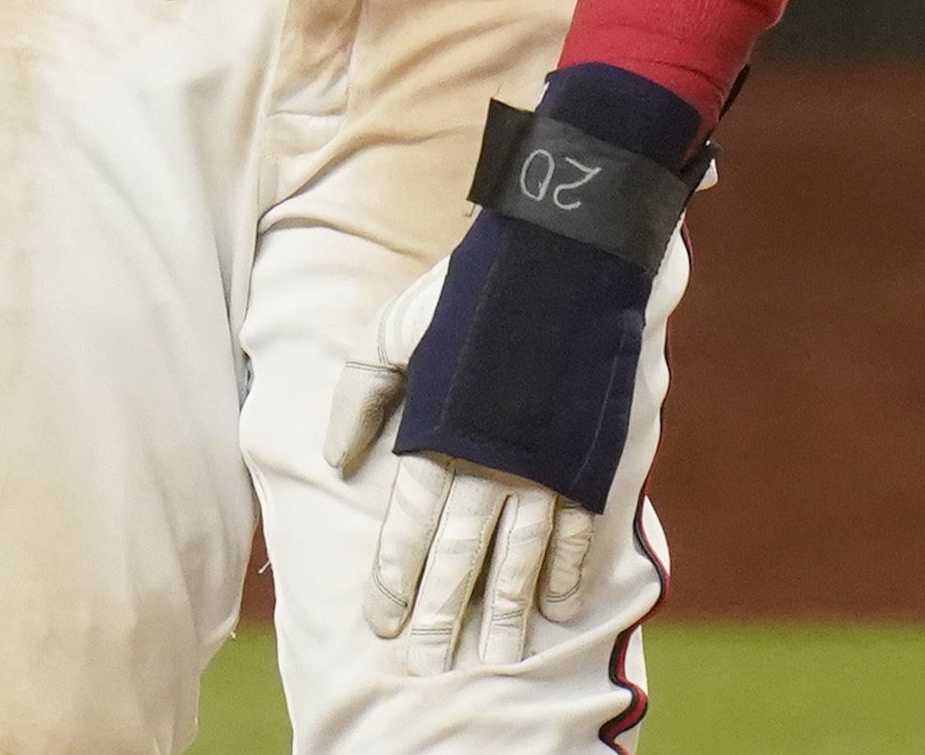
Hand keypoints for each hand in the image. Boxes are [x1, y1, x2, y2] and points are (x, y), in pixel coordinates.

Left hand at [325, 263, 597, 671]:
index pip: (407, 531)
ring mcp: (544, 467)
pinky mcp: (588, 460)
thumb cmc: (467, 292)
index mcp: (437, 437)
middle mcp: (490, 465)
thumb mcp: (393, 331)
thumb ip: (361, 398)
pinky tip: (558, 605)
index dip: (394, 582)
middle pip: (459, 558)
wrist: (563, 259)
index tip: (384, 626)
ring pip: (519, 557)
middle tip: (431, 665)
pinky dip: (568, 570)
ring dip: (506, 611)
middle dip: (442, 616)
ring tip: (497, 656)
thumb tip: (336, 462)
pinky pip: (579, 529)